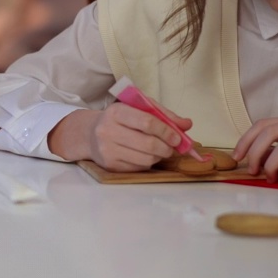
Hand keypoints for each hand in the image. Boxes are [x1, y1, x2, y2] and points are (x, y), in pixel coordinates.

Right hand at [49, 102, 191, 171]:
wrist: (90, 134)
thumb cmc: (121, 119)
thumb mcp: (138, 109)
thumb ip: (163, 114)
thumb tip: (187, 124)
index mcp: (116, 112)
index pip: (147, 122)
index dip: (166, 131)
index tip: (177, 137)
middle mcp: (108, 130)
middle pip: (148, 144)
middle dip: (166, 148)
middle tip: (172, 148)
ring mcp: (107, 150)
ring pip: (145, 159)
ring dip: (158, 157)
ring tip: (158, 151)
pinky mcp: (109, 165)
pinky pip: (138, 168)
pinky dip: (148, 163)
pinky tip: (145, 156)